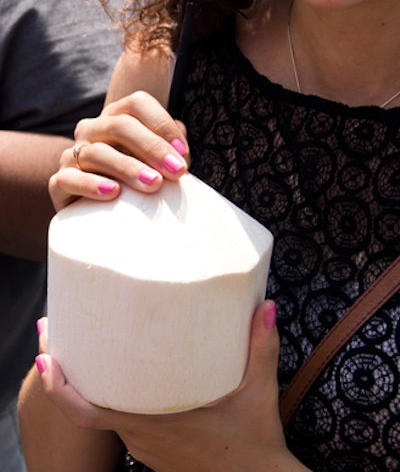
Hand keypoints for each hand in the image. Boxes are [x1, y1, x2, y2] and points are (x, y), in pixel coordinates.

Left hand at [35, 302, 309, 471]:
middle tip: (61, 331)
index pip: (89, 412)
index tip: (44, 357)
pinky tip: (121, 376)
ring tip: (89, 345)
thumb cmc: (255, 441)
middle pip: (88, 406)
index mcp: (156, 422)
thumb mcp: (260, 392)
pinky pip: (122, 424)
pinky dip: (111, 400)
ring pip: (105, 414)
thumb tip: (265, 305)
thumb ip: (262, 346)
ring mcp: (146, 446)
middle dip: (70, 372)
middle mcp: (142, 436)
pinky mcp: (155, 450)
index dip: (61, 387)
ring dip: (90, 385)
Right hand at [49, 91, 188, 210]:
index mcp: (117, 117)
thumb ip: (171, 147)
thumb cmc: (139, 184)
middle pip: (119, 125)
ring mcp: (72, 154)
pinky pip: (69, 179)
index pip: (137, 104)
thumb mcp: (158, 163)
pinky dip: (91, 185)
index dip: (162, 124)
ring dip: (128, 167)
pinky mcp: (59, 182)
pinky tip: (114, 193)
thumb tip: (179, 135)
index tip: (183, 154)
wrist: (105, 215)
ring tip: (154, 184)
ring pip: (97, 152)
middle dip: (152, 147)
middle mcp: (92, 129)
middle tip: (177, 172)